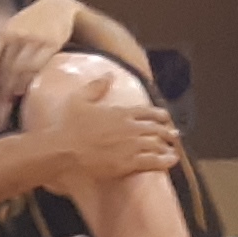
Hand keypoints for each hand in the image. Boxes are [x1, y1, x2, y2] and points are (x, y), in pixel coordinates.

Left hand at [0, 0, 89, 116]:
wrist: (58, 6)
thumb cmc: (32, 24)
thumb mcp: (13, 30)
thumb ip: (3, 51)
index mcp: (4, 34)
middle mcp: (17, 35)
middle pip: (6, 68)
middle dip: (1, 89)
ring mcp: (35, 39)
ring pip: (22, 69)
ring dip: (16, 87)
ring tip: (12, 101)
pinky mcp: (52, 43)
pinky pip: (39, 65)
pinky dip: (32, 79)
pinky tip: (29, 89)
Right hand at [38, 101, 185, 181]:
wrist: (63, 150)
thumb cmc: (67, 126)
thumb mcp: (78, 99)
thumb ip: (96, 87)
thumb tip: (108, 74)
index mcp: (120, 112)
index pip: (148, 111)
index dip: (160, 115)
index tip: (166, 118)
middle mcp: (130, 127)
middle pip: (157, 128)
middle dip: (168, 132)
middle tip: (174, 135)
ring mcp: (131, 145)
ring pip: (158, 144)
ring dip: (168, 146)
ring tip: (173, 150)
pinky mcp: (129, 162)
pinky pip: (153, 161)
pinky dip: (165, 160)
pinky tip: (171, 161)